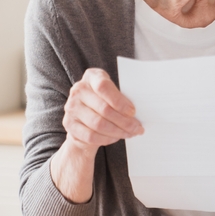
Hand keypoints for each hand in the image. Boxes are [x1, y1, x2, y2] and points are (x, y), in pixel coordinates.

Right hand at [51, 68, 142, 202]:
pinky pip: (91, 135)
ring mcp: (71, 107)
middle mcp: (78, 90)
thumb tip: (145, 109)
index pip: (104, 86)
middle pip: (104, 109)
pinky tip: (116, 137)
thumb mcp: (113, 93)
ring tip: (131, 133)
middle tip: (138, 128)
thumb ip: (123, 97)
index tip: (134, 111)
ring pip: (98, 124)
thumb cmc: (106, 101)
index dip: (120, 101)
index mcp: (91, 76)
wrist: (84, 117)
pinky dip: (107, 138)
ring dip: (118, 132)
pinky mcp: (69, 124)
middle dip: (125, 121)